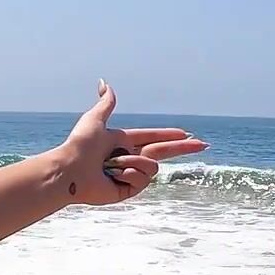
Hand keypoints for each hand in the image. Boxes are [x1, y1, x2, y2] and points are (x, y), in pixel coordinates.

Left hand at [53, 80, 207, 205]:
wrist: (70, 171)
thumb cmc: (80, 146)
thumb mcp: (95, 119)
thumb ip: (106, 103)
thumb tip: (105, 83)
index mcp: (123, 142)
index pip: (152, 137)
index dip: (169, 135)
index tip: (186, 134)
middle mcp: (128, 159)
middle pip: (162, 152)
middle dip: (183, 148)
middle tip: (204, 145)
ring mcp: (129, 176)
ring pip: (151, 167)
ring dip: (134, 162)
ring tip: (112, 165)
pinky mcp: (128, 191)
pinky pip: (142, 179)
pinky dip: (130, 174)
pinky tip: (115, 176)